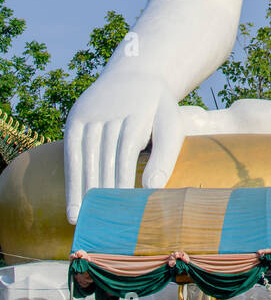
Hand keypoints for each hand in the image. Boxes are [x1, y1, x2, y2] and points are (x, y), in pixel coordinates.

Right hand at [64, 69, 183, 221]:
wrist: (136, 73)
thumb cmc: (157, 109)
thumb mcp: (171, 125)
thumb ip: (165, 157)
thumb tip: (152, 190)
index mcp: (136, 112)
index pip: (126, 154)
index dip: (123, 184)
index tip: (124, 213)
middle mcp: (109, 111)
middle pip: (104, 159)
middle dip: (104, 193)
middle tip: (105, 226)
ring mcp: (89, 113)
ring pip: (85, 158)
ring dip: (84, 192)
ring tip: (86, 222)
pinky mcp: (75, 119)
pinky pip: (70, 155)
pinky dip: (72, 182)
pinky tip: (74, 206)